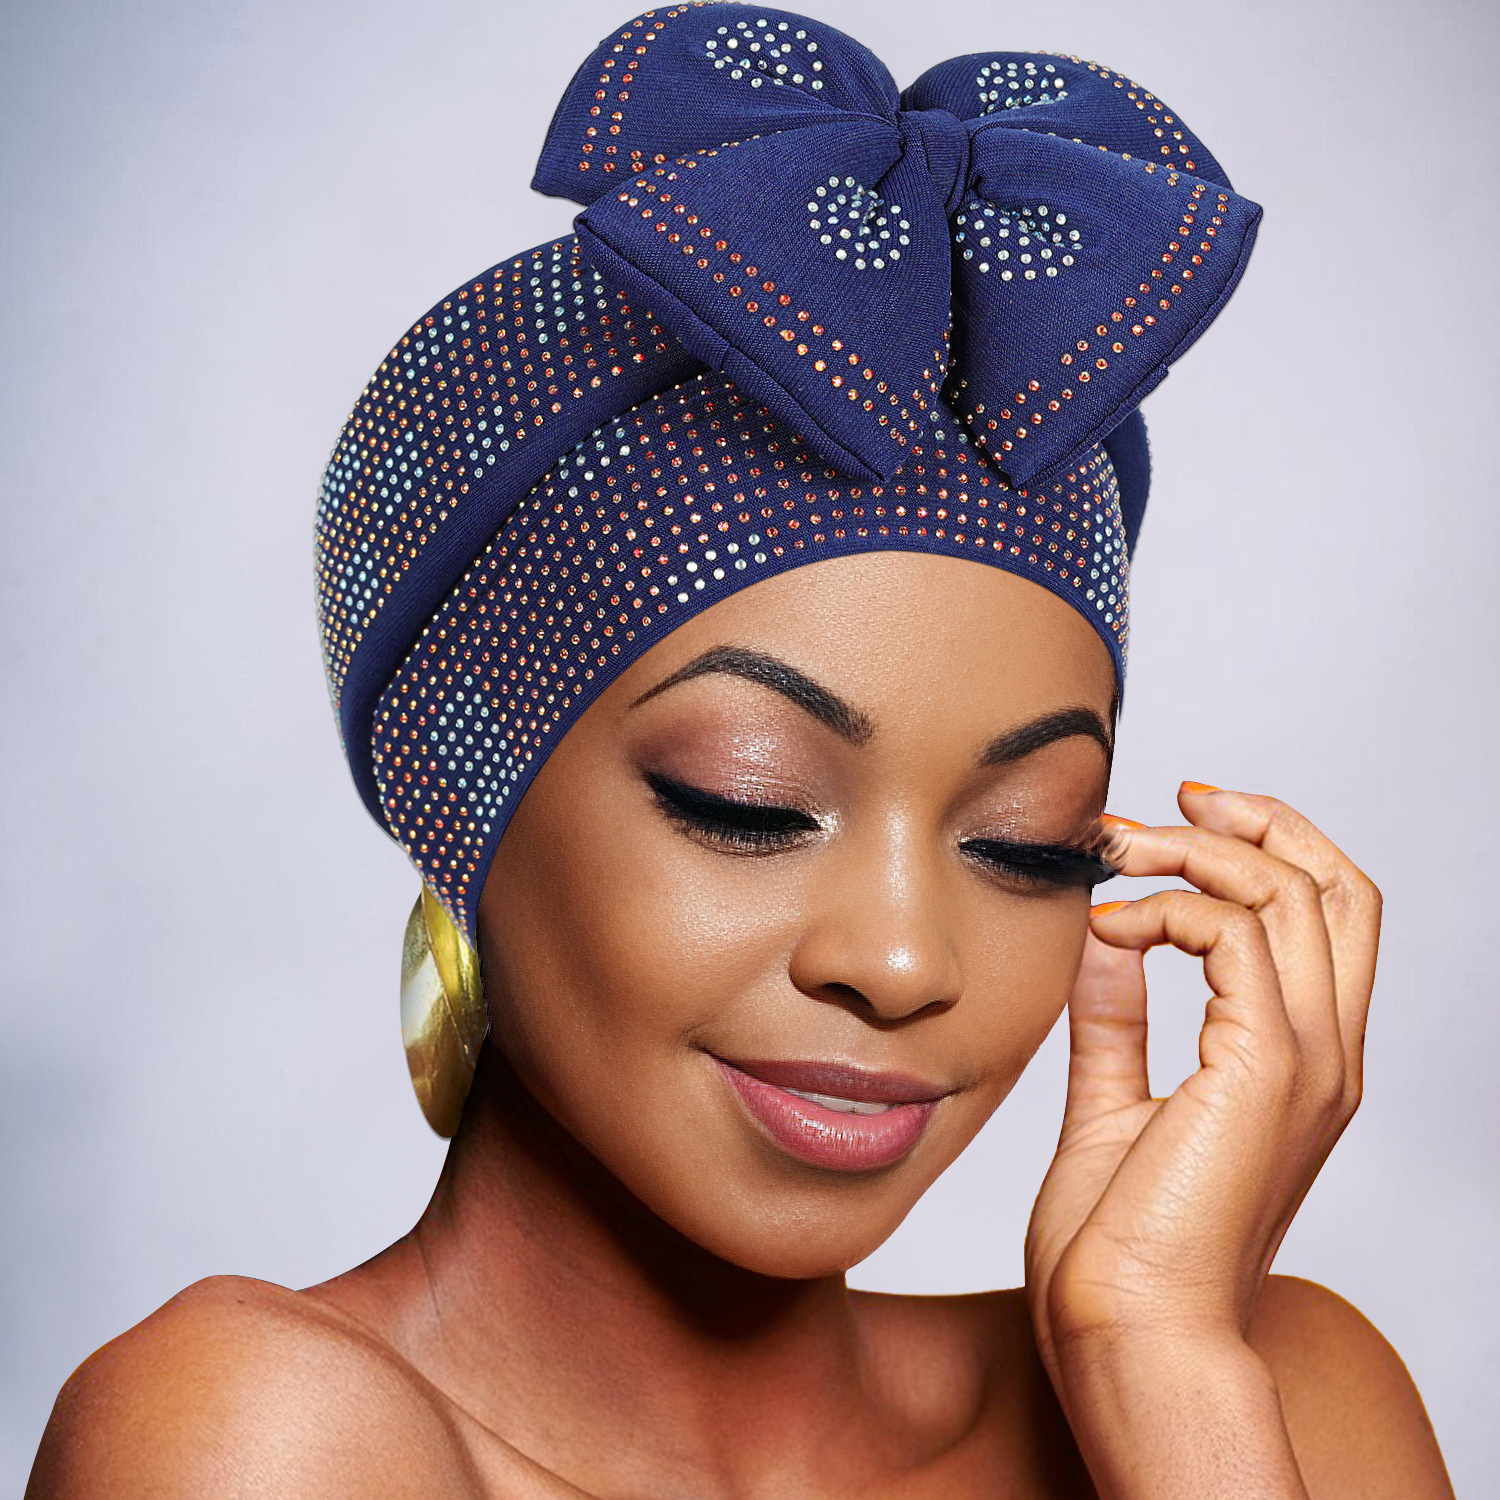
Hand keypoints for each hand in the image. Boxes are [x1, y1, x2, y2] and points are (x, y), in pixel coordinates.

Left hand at [1024, 783, 1380, 1388]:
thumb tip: (1104, 944)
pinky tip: (1108, 929)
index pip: (1327, 920)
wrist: (1128, 1338)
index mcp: (1297, 1066)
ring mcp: (1306, 1062)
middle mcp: (1323, 1056)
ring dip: (1196, 850)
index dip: (1269, 848)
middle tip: (1167, 801)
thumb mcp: (1113, 1110)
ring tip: (1114, 856)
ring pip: (1292, 893)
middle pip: (1338, 886)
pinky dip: (1168, 909)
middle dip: (1257, 821)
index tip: (1179, 819)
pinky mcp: (1264, 1070)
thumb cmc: (1119, 1252)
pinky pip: (1237, 936)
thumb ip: (1116, 1026)